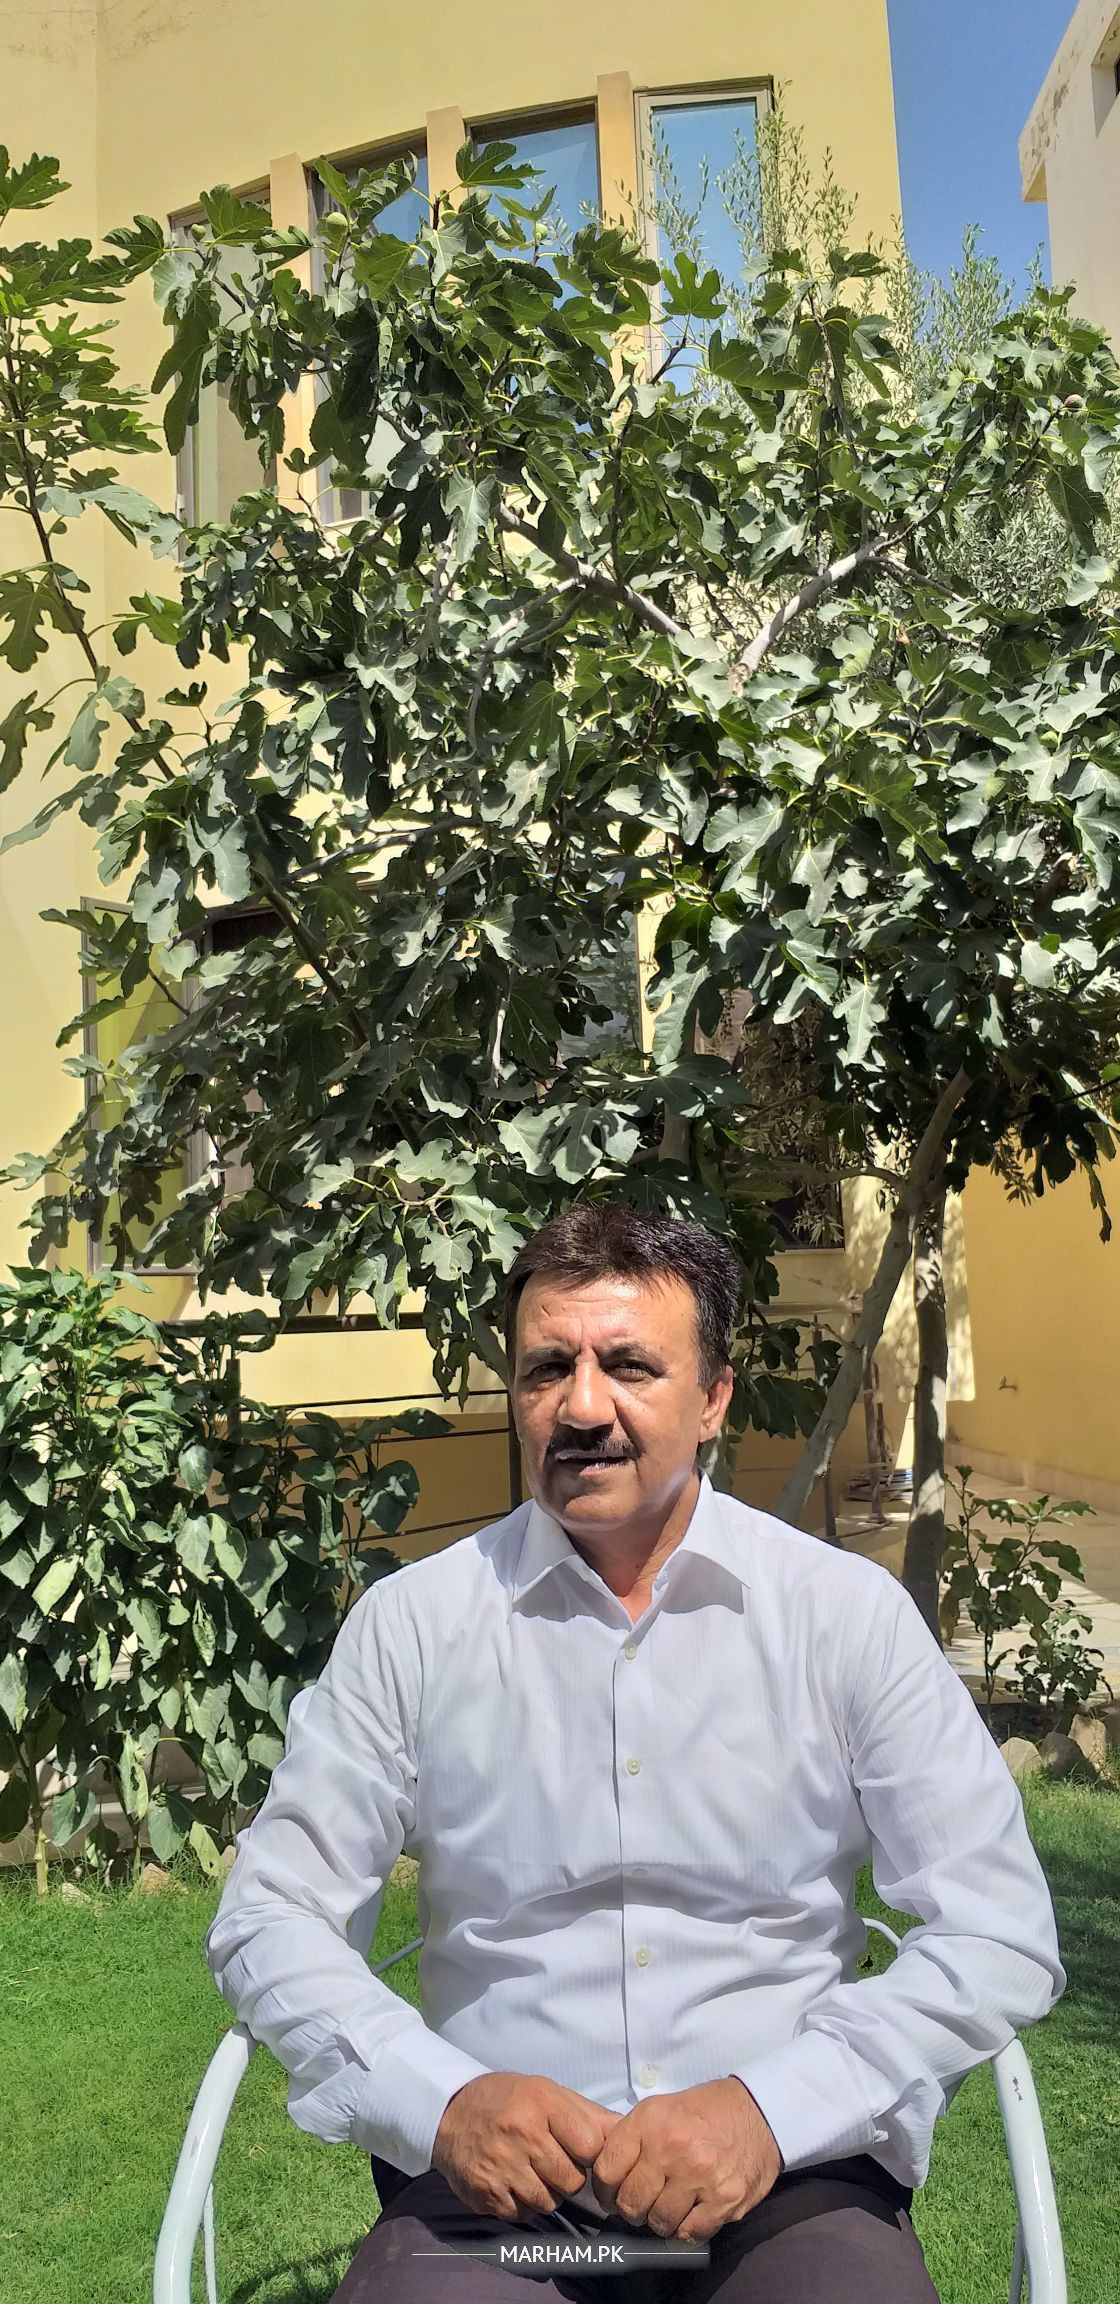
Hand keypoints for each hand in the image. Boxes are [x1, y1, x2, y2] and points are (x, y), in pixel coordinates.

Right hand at [433, 2071, 621, 2221]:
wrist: (448, 2114)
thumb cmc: (507, 2100)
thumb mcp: (546, 2092)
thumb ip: (587, 2114)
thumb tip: (625, 2130)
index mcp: (541, 2102)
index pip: (590, 2146)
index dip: (589, 2152)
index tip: (578, 2149)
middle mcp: (522, 2134)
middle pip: (572, 2180)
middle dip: (568, 2176)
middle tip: (551, 2161)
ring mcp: (502, 2167)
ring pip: (549, 2202)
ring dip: (547, 2193)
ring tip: (531, 2172)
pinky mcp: (485, 2194)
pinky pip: (523, 2215)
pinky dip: (523, 2205)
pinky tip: (513, 2183)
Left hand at [591, 2077, 780, 2242]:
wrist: (759, 2112)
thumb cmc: (705, 2111)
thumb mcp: (661, 2108)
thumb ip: (632, 2138)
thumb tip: (602, 2173)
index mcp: (650, 2121)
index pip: (607, 2171)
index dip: (604, 2190)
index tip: (612, 2194)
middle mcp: (671, 2148)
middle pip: (631, 2203)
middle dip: (632, 2209)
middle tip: (642, 2204)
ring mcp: (699, 2176)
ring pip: (658, 2222)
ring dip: (660, 2220)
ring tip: (669, 2206)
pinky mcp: (723, 2200)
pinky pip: (688, 2233)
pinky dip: (685, 2230)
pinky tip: (690, 2215)